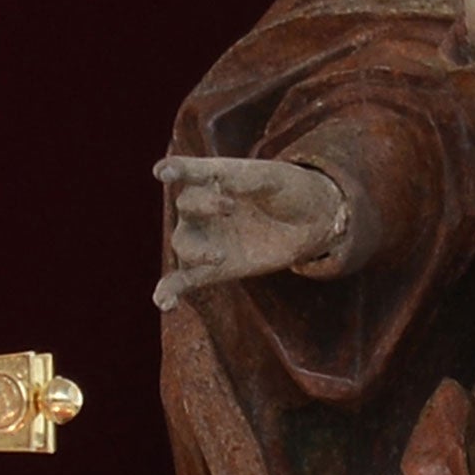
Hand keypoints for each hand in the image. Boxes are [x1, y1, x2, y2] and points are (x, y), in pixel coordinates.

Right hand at [153, 156, 346, 308]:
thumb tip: (224, 185)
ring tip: (219, 256)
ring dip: (195, 251)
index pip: (189, 171)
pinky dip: (170, 291)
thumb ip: (247, 180)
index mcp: (214, 178)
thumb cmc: (288, 192)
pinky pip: (183, 281)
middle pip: (185, 206)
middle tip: (230, 207)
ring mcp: (205, 239)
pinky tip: (165, 303)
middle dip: (202, 206)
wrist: (311, 223)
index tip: (163, 172)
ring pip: (183, 244)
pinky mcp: (213, 270)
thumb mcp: (274, 178)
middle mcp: (202, 208)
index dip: (174, 170)